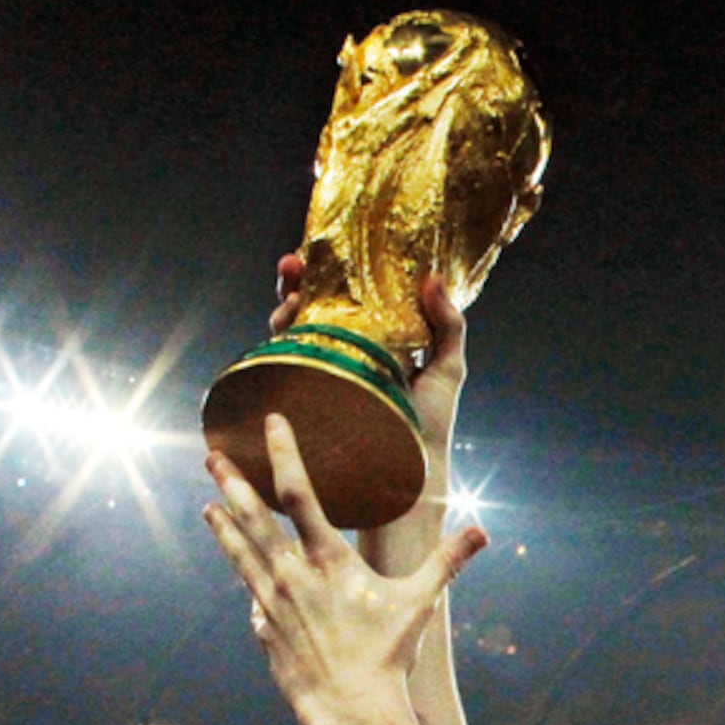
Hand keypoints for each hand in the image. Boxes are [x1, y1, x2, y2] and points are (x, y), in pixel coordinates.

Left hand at [205, 416, 486, 724]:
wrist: (349, 707)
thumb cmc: (386, 655)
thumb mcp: (419, 602)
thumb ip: (446, 562)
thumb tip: (482, 533)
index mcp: (327, 560)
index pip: (299, 494)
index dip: (284, 454)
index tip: (272, 424)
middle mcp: (290, 576)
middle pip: (253, 517)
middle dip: (232, 482)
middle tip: (213, 456)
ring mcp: (271, 603)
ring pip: (240, 553)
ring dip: (223, 526)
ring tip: (208, 505)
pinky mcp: (264, 630)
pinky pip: (253, 598)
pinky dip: (250, 581)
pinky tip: (247, 575)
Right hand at [270, 254, 468, 574]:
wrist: (406, 475)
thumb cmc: (430, 425)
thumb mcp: (446, 369)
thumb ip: (448, 325)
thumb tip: (433, 277)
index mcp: (378, 339)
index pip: (352, 296)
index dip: (337, 270)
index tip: (327, 249)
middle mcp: (347, 352)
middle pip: (315, 305)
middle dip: (299, 279)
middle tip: (292, 263)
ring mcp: (325, 372)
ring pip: (294, 328)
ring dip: (283, 303)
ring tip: (288, 295)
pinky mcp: (308, 395)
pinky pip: (284, 360)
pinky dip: (277, 338)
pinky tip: (280, 326)